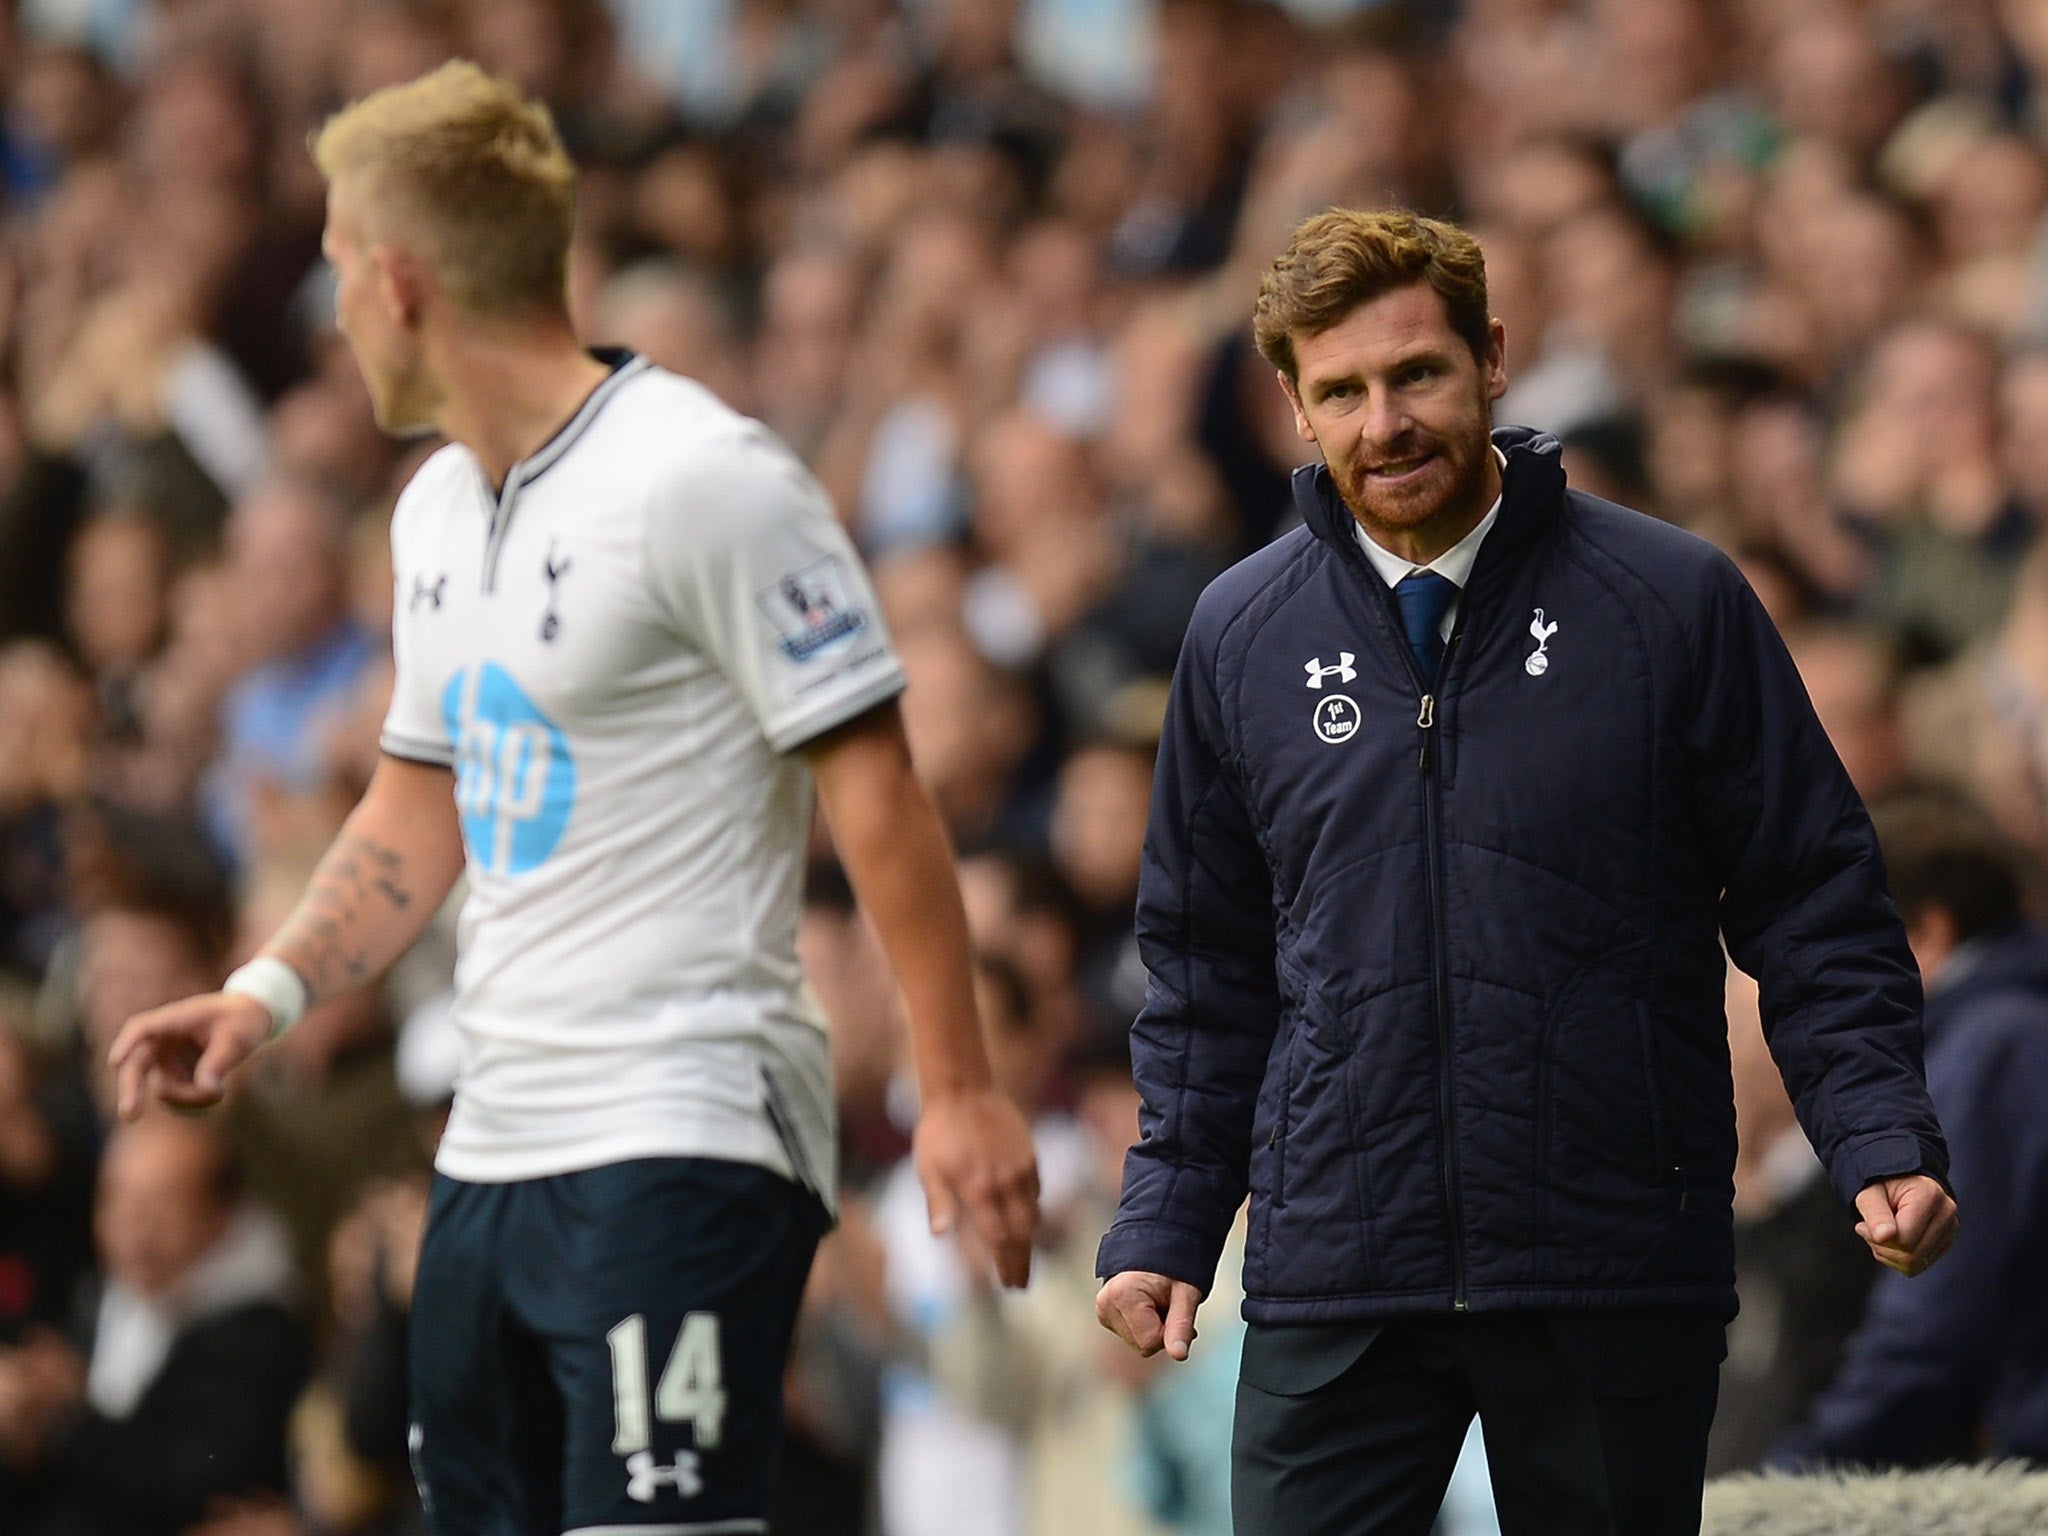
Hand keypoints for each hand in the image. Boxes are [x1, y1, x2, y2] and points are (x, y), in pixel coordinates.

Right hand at [107, 992, 272, 1120]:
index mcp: (174, 1019)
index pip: (141, 1029)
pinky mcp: (171, 1076)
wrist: (248, 1018)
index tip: (116, 1062)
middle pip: (135, 1065)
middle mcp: (161, 1040)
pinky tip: (213, 1091)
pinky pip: (176, 1099)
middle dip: (131, 1091)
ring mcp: (164, 1060)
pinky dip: (194, 1102)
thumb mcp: (237, 1040)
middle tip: (130, 1115)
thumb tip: (206, 1092)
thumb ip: (218, 1063)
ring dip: (188, 1099)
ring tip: (217, 1091)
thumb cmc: (241, 1021)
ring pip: (162, 1090)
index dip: (126, 1044)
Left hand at [913, 1086, 1040, 1288]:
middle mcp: (1005, 1182)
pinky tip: (1026, 1218)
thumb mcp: (928, 1168)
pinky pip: (1036, 1190)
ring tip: (1023, 1256)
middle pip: (1023, 1233)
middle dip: (1022, 1261)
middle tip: (1020, 1283)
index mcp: (979, 1190)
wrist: (963, 1089)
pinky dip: (1033, 1209)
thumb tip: (940, 1235)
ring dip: (1029, 1239)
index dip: (1005, 1264)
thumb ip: (938, 1202)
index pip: (1000, 1239)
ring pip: (1034, 1213)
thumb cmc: (938, 1130)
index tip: (1008, 1284)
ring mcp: (1021, 1167)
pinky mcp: (1029, 1154)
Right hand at [1096, 1271, 1203, 1360]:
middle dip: (1161, 1331)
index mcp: (1123, 1294)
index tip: (1174, 1307)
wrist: (1157, 1246)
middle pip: (1141, 1345)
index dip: (1169, 1331)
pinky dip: (1143, 1326)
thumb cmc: (1175, 1268)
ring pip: (1135, 1343)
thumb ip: (1181, 1325)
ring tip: (1158, 1302)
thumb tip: (1179, 1356)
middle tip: (1167, 1303)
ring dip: (1153, 1329)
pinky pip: (1129, 1336)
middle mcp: (1106, 1302)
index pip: (1150, 1342)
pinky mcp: (1104, 1313)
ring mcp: (1102, 1309)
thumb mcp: (1186, 1294)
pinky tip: (1148, 1306)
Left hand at [1853, 1174, 1958, 1276]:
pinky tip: (1892, 1240)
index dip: (1877, 1238)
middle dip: (1882, 1248)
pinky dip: (1898, 1258)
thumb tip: (1884, 1236)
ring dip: (1888, 1255)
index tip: (1862, 1225)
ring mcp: (1950, 1229)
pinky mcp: (1946, 1242)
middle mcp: (1946, 1213)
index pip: (1904, 1239)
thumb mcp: (1870, 1194)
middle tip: (1868, 1231)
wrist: (1899, 1182)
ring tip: (1880, 1233)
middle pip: (1911, 1256)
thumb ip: (1875, 1213)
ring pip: (1915, 1265)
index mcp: (1929, 1195)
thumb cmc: (1882, 1186)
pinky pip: (1919, 1265)